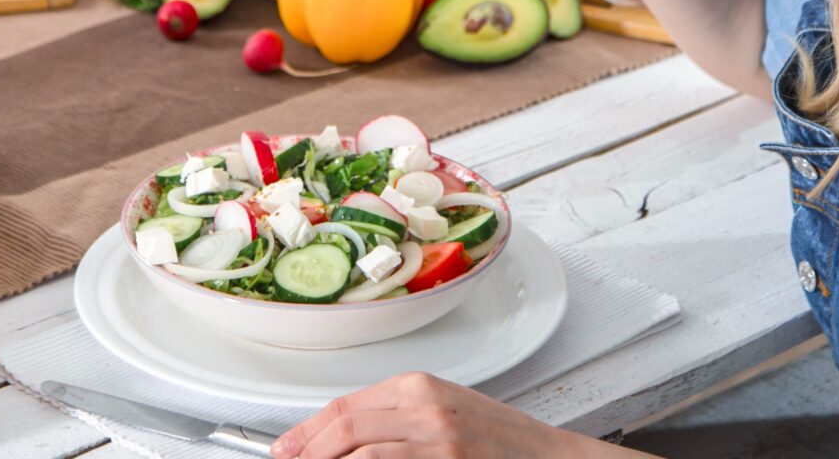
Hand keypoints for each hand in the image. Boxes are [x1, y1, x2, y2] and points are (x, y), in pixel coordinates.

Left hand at [271, 372, 616, 458]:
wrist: (553, 457)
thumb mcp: (443, 416)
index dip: (306, 432)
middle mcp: (424, 405)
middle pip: (345, 427)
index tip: (285, 450)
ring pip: (360, 450)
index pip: (344, 406)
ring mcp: (438, 436)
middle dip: (309, 451)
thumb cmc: (501, 444)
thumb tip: (340, 440)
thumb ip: (395, 421)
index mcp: (418, 387)